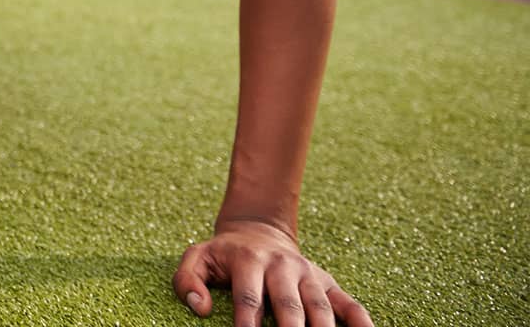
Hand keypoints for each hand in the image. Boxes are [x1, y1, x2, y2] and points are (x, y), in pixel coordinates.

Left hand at [174, 219, 372, 325]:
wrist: (258, 230)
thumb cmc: (225, 255)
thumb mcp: (198, 257)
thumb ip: (187, 280)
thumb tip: (199, 308)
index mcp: (248, 260)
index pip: (248, 298)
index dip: (247, 325)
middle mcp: (282, 266)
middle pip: (289, 306)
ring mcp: (308, 274)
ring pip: (320, 308)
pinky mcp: (328, 282)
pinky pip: (349, 304)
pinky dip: (361, 322)